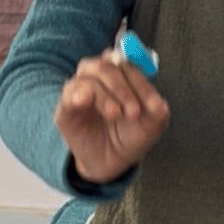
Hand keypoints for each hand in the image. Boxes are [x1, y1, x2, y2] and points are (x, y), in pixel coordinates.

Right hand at [55, 49, 169, 183]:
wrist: (112, 161)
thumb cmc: (130, 134)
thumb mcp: (152, 124)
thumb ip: (157, 109)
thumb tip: (157, 103)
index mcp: (122, 72)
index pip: (128, 63)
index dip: (140, 80)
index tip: (152, 103)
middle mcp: (99, 75)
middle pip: (107, 65)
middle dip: (123, 88)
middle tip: (134, 111)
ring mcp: (81, 88)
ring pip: (90, 77)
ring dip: (105, 96)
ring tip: (115, 114)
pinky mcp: (66, 107)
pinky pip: (69, 92)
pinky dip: (79, 93)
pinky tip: (86, 101)